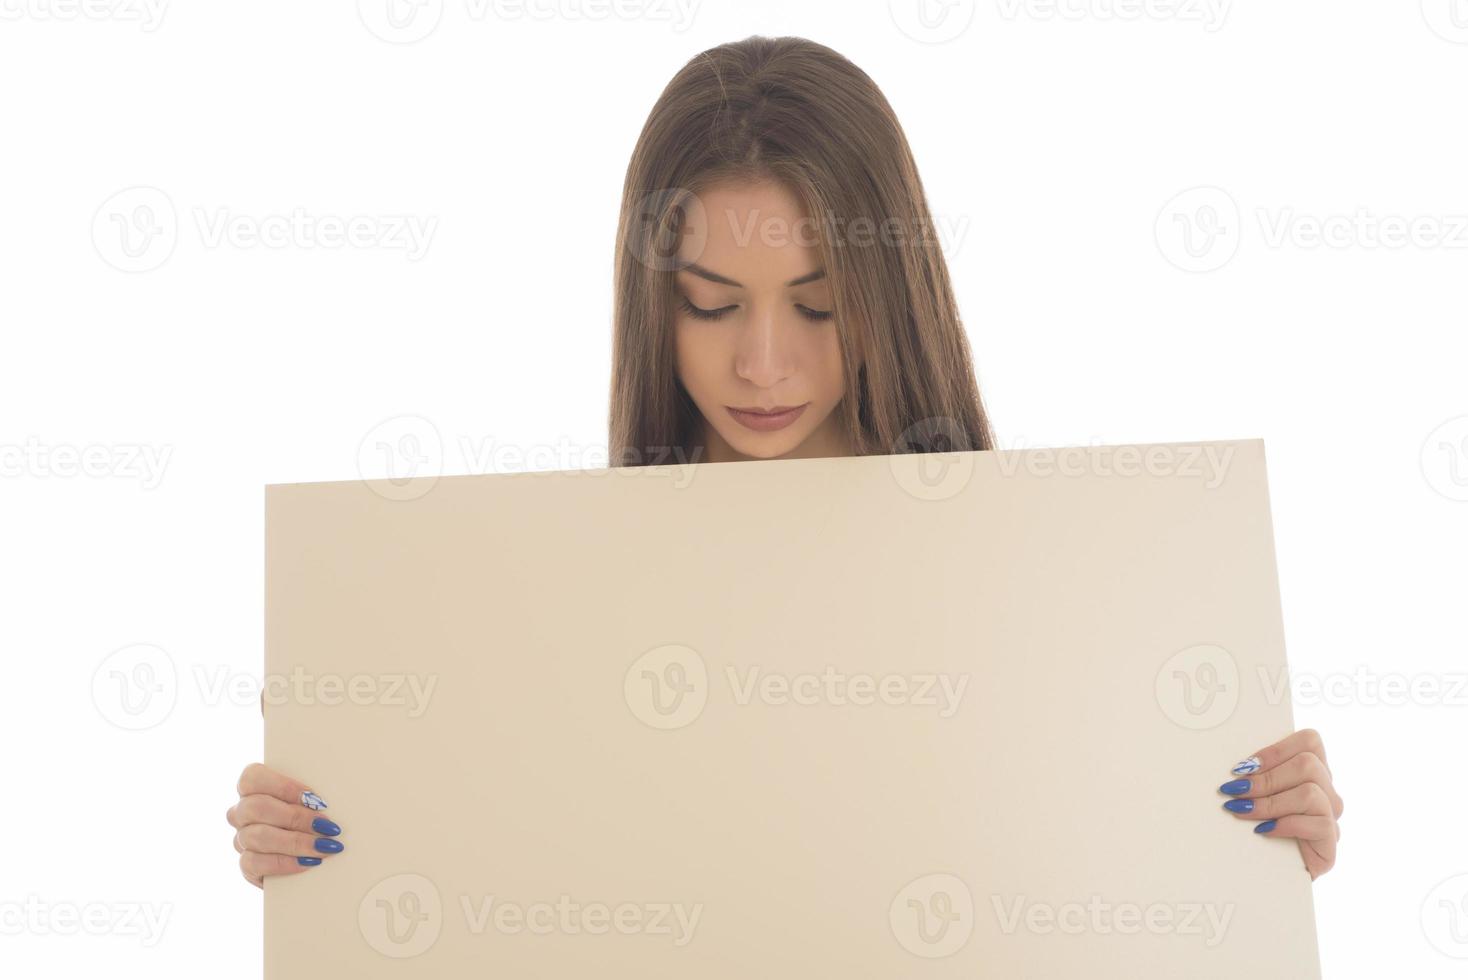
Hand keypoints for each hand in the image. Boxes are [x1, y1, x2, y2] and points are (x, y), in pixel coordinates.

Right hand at [226, 763, 342, 888]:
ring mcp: (242, 838)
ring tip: (324, 846)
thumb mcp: (314, 799)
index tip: (315, 798)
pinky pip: (254, 863)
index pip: (253, 777)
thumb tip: (327, 800)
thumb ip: (313, 794)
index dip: (283, 786)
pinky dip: (284, 863)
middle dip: (295, 817)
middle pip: (255, 807)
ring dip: (295, 842)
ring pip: (256, 836)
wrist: (311, 856)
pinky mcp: (246, 865)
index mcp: (254, 787)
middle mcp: (242, 811)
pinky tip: (308, 862)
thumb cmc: (315, 816)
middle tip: (326, 826)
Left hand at [1218, 728, 1342, 879]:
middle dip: (1266, 778)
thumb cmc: (1253, 826)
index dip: (1275, 750)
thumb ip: (1254, 774)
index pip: (1310, 741)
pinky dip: (1285, 825)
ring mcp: (1332, 816)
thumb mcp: (1253, 793)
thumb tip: (1235, 767)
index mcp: (1311, 770)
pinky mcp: (1330, 842)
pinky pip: (1319, 823)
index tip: (1242, 767)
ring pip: (1311, 793)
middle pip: (1309, 765)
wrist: (1264, 871)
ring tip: (1243, 812)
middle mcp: (1326, 790)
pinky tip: (1264, 831)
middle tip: (1235, 791)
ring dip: (1270, 802)